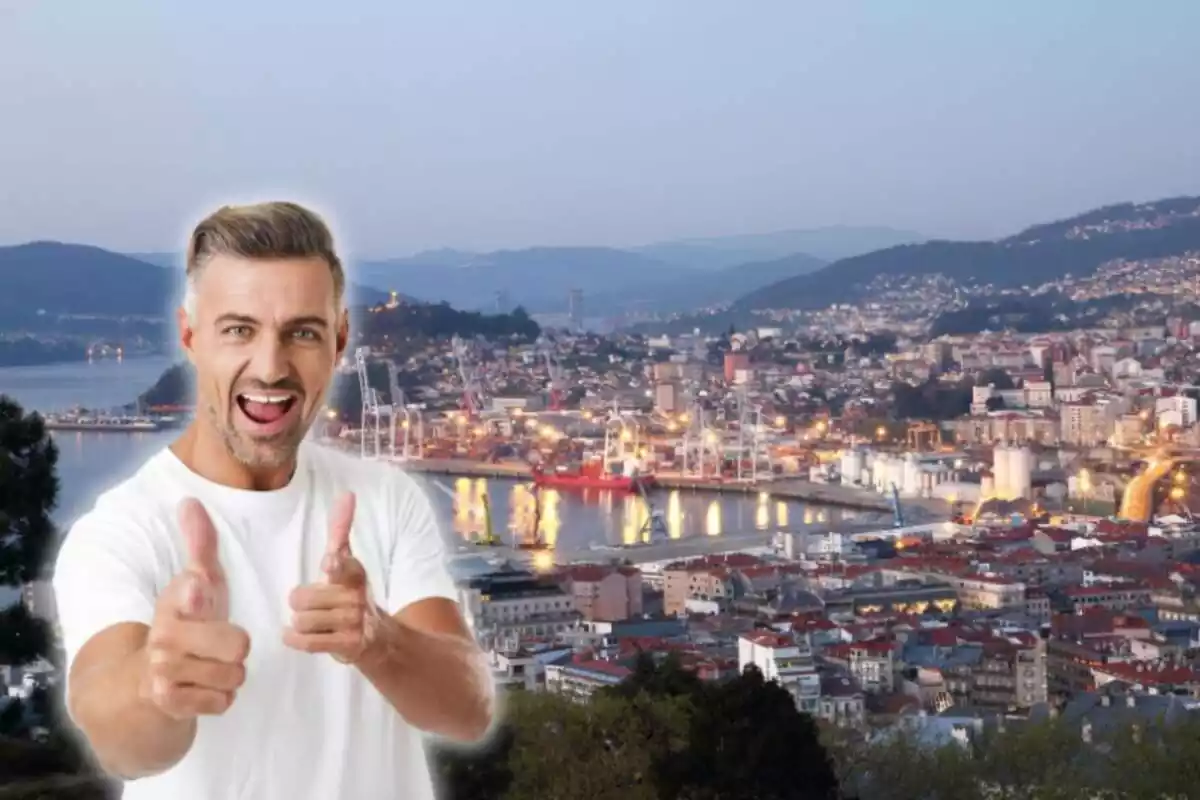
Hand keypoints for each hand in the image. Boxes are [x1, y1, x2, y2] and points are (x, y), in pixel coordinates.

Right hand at [138, 498, 250, 719]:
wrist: (146, 678)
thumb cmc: (189, 621)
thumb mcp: (200, 582)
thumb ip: (201, 544)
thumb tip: (190, 500)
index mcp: (178, 600)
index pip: (190, 593)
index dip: (196, 594)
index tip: (198, 590)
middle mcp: (166, 634)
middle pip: (240, 646)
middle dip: (238, 650)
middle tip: (219, 645)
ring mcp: (165, 670)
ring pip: (235, 676)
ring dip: (230, 675)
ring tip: (209, 665)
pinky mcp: (170, 702)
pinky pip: (222, 702)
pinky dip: (219, 698)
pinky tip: (202, 687)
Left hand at [284, 492, 377, 663]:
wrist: (379, 637)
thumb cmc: (351, 592)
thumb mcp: (348, 560)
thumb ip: (341, 529)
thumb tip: (347, 494)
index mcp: (355, 573)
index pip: (342, 566)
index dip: (335, 565)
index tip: (330, 562)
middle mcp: (356, 597)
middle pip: (302, 598)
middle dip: (300, 602)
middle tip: (314, 605)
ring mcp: (354, 623)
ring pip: (302, 621)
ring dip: (300, 623)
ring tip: (314, 622)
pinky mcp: (350, 646)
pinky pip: (309, 642)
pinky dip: (296, 639)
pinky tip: (294, 635)